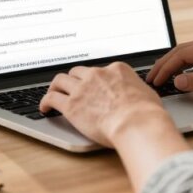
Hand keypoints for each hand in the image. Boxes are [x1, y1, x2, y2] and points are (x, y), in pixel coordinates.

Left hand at [39, 62, 172, 147]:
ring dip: (56, 86)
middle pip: (77, 72)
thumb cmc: (146, 112)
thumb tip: (139, 94)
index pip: (100, 70)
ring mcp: (82, 89)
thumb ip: (137, 90)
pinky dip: (45, 101)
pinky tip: (45, 108)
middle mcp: (96, 75)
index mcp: (116, 70)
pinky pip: (52, 98)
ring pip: (61, 80)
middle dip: (73, 79)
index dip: (95, 79)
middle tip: (70, 87)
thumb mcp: (147, 93)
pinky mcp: (71, 105)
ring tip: (52, 93)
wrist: (136, 123)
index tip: (92, 85)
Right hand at [146, 33, 192, 97]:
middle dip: (166, 63)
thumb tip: (179, 80)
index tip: (155, 80)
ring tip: (165, 75)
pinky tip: (186, 69)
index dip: (166, 68)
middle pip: (185, 49)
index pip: (183, 54)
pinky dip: (190, 61)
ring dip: (177, 62)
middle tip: (153, 78)